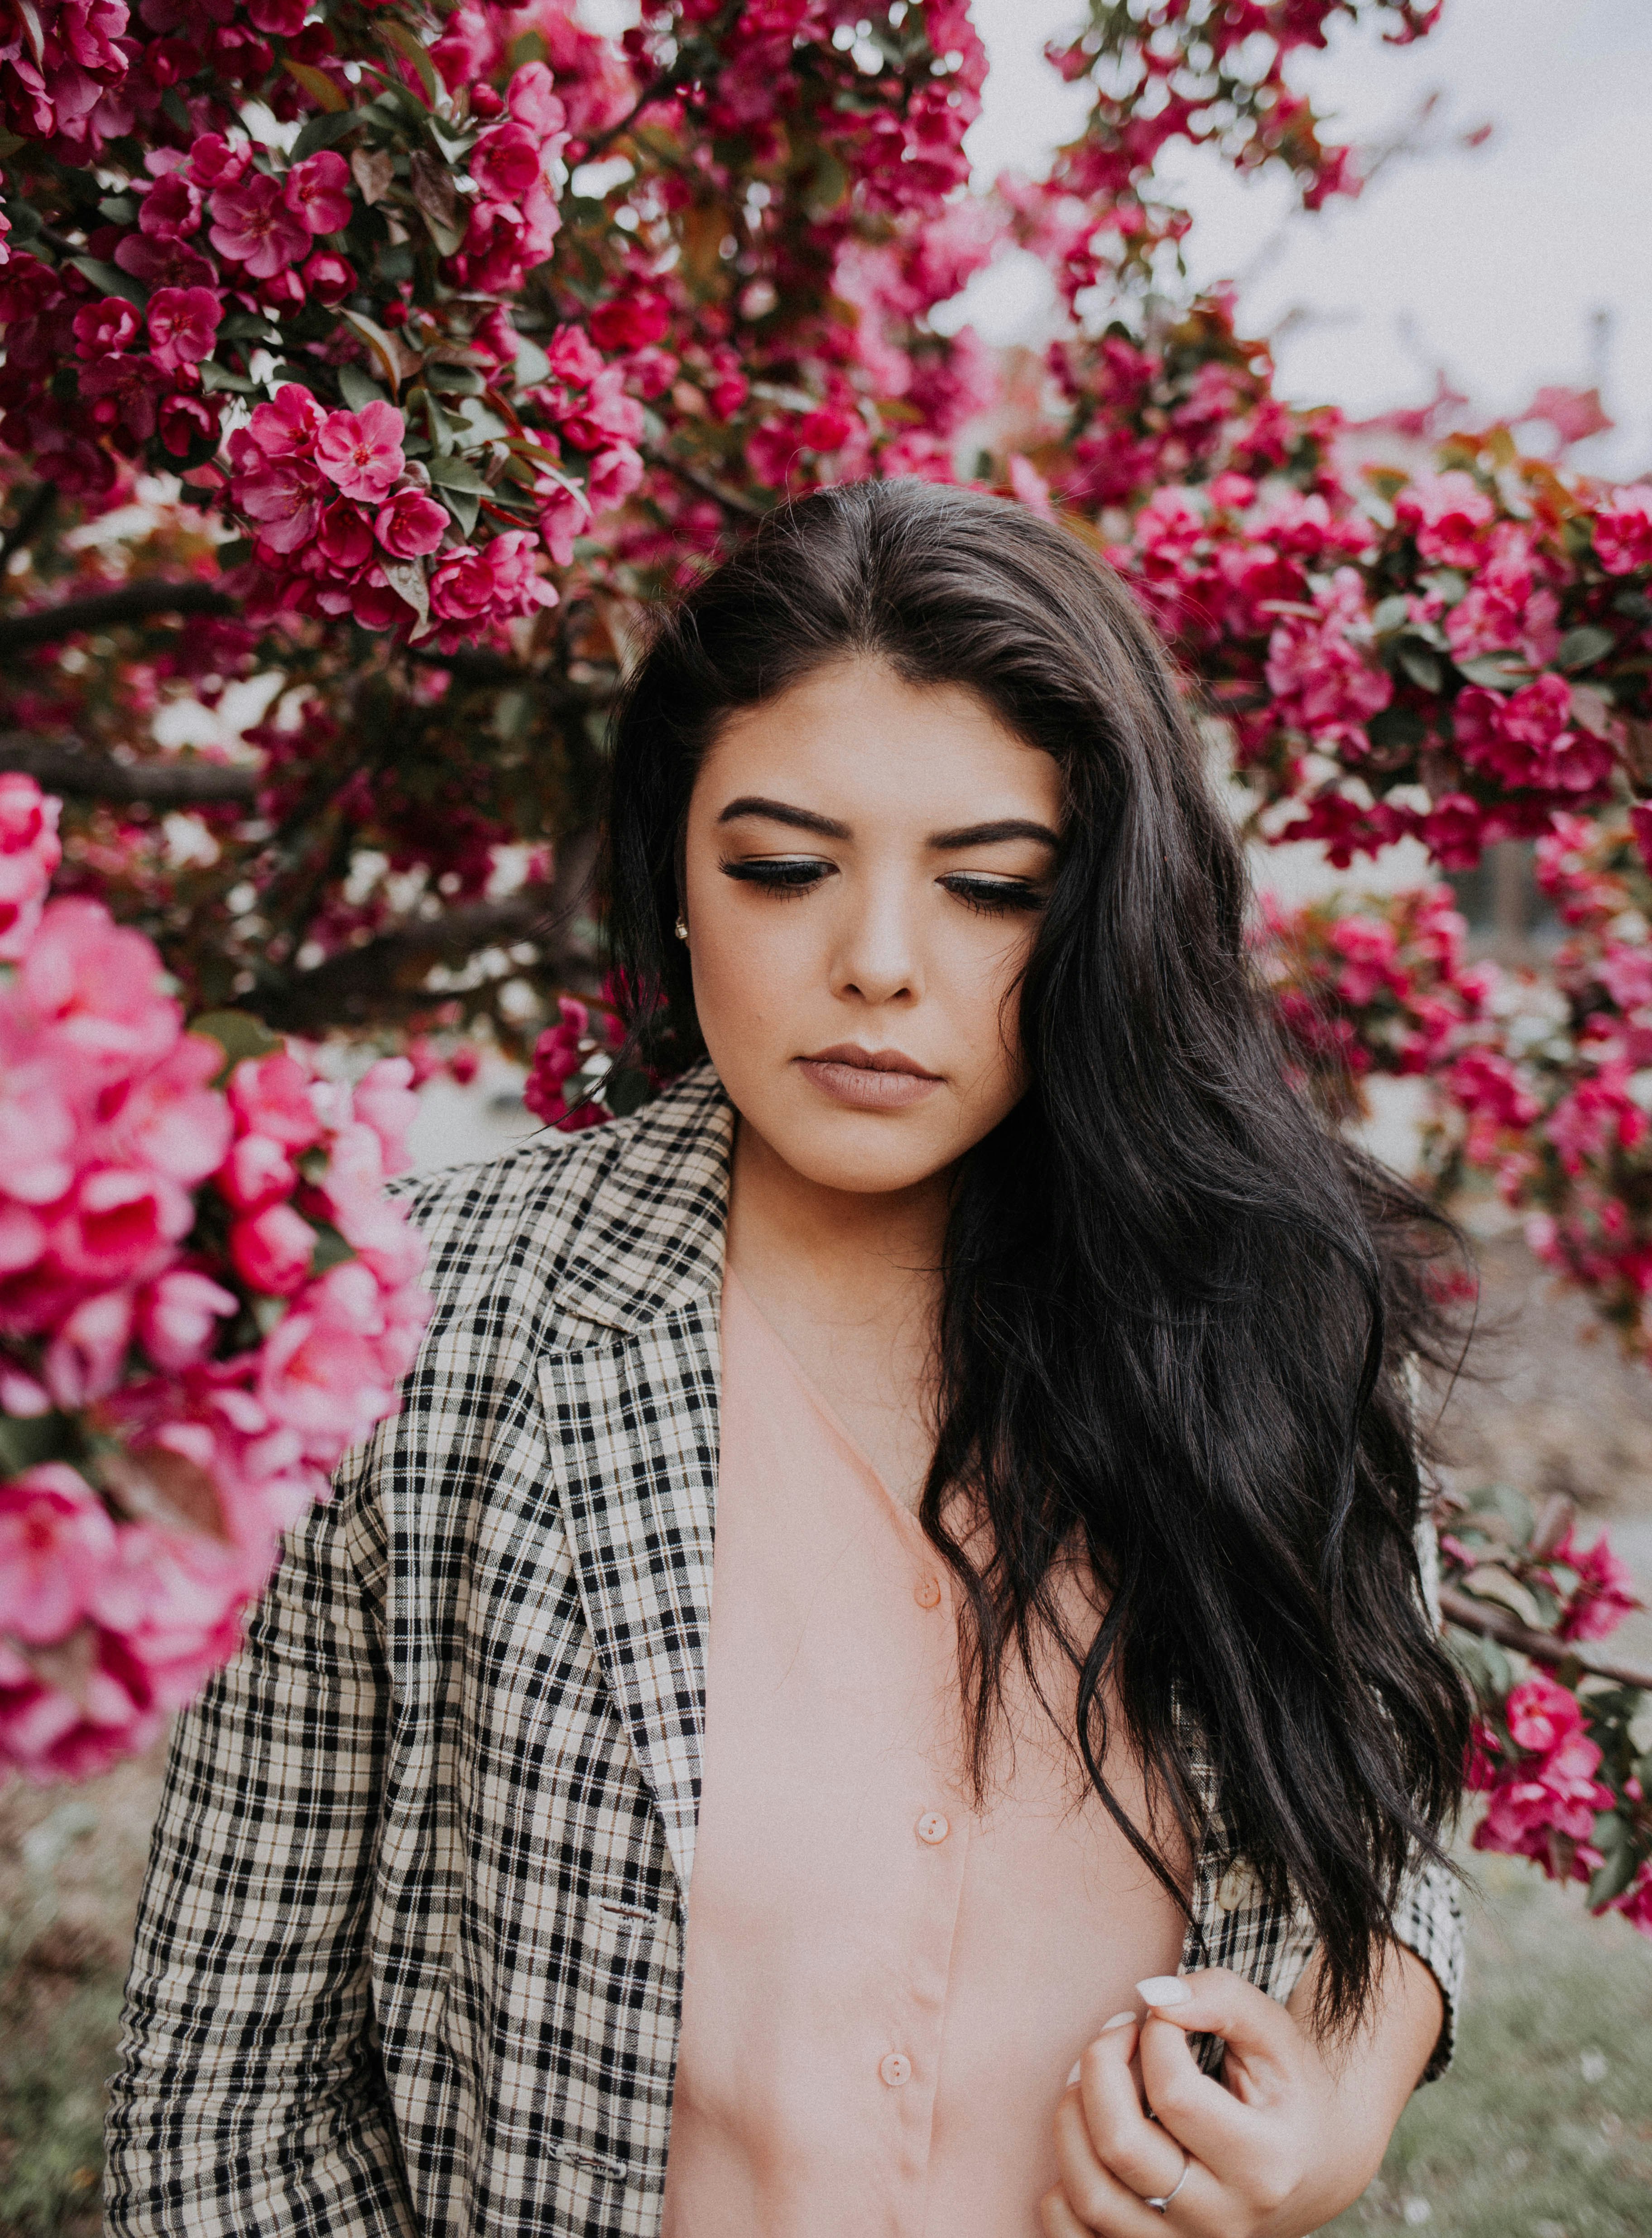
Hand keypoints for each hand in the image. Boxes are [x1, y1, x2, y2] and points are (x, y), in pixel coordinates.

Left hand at [1040, 1952, 1442, 2237]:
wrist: (1313, 2166)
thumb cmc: (1287, 2091)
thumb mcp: (1274, 2034)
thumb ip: (1221, 1999)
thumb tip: (1153, 1994)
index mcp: (1265, 2165)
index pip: (1175, 2093)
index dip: (1154, 2033)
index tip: (1162, 2015)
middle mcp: (1224, 2219)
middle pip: (1121, 2145)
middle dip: (1099, 2067)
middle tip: (1118, 2033)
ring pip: (1091, 2195)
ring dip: (1071, 2119)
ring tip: (1092, 2080)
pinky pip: (1076, 2236)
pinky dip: (1060, 2191)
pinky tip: (1087, 2144)